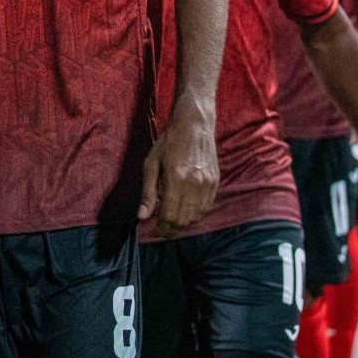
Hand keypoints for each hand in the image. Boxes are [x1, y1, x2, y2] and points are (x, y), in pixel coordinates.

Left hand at [137, 114, 218, 238]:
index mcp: (176, 179)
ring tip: (171, 219)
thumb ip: (148, 192)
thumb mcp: (151, 164)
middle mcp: (194, 185)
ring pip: (196, 217)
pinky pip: (206, 209)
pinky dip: (195, 214)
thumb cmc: (168, 143)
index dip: (160, 229)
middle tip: (160, 228)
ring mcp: (207, 185)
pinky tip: (185, 210)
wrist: (194, 125)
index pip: (169, 217)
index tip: (152, 232)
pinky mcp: (215, 183)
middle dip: (170, 229)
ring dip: (183, 223)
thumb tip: (142, 217)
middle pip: (183, 221)